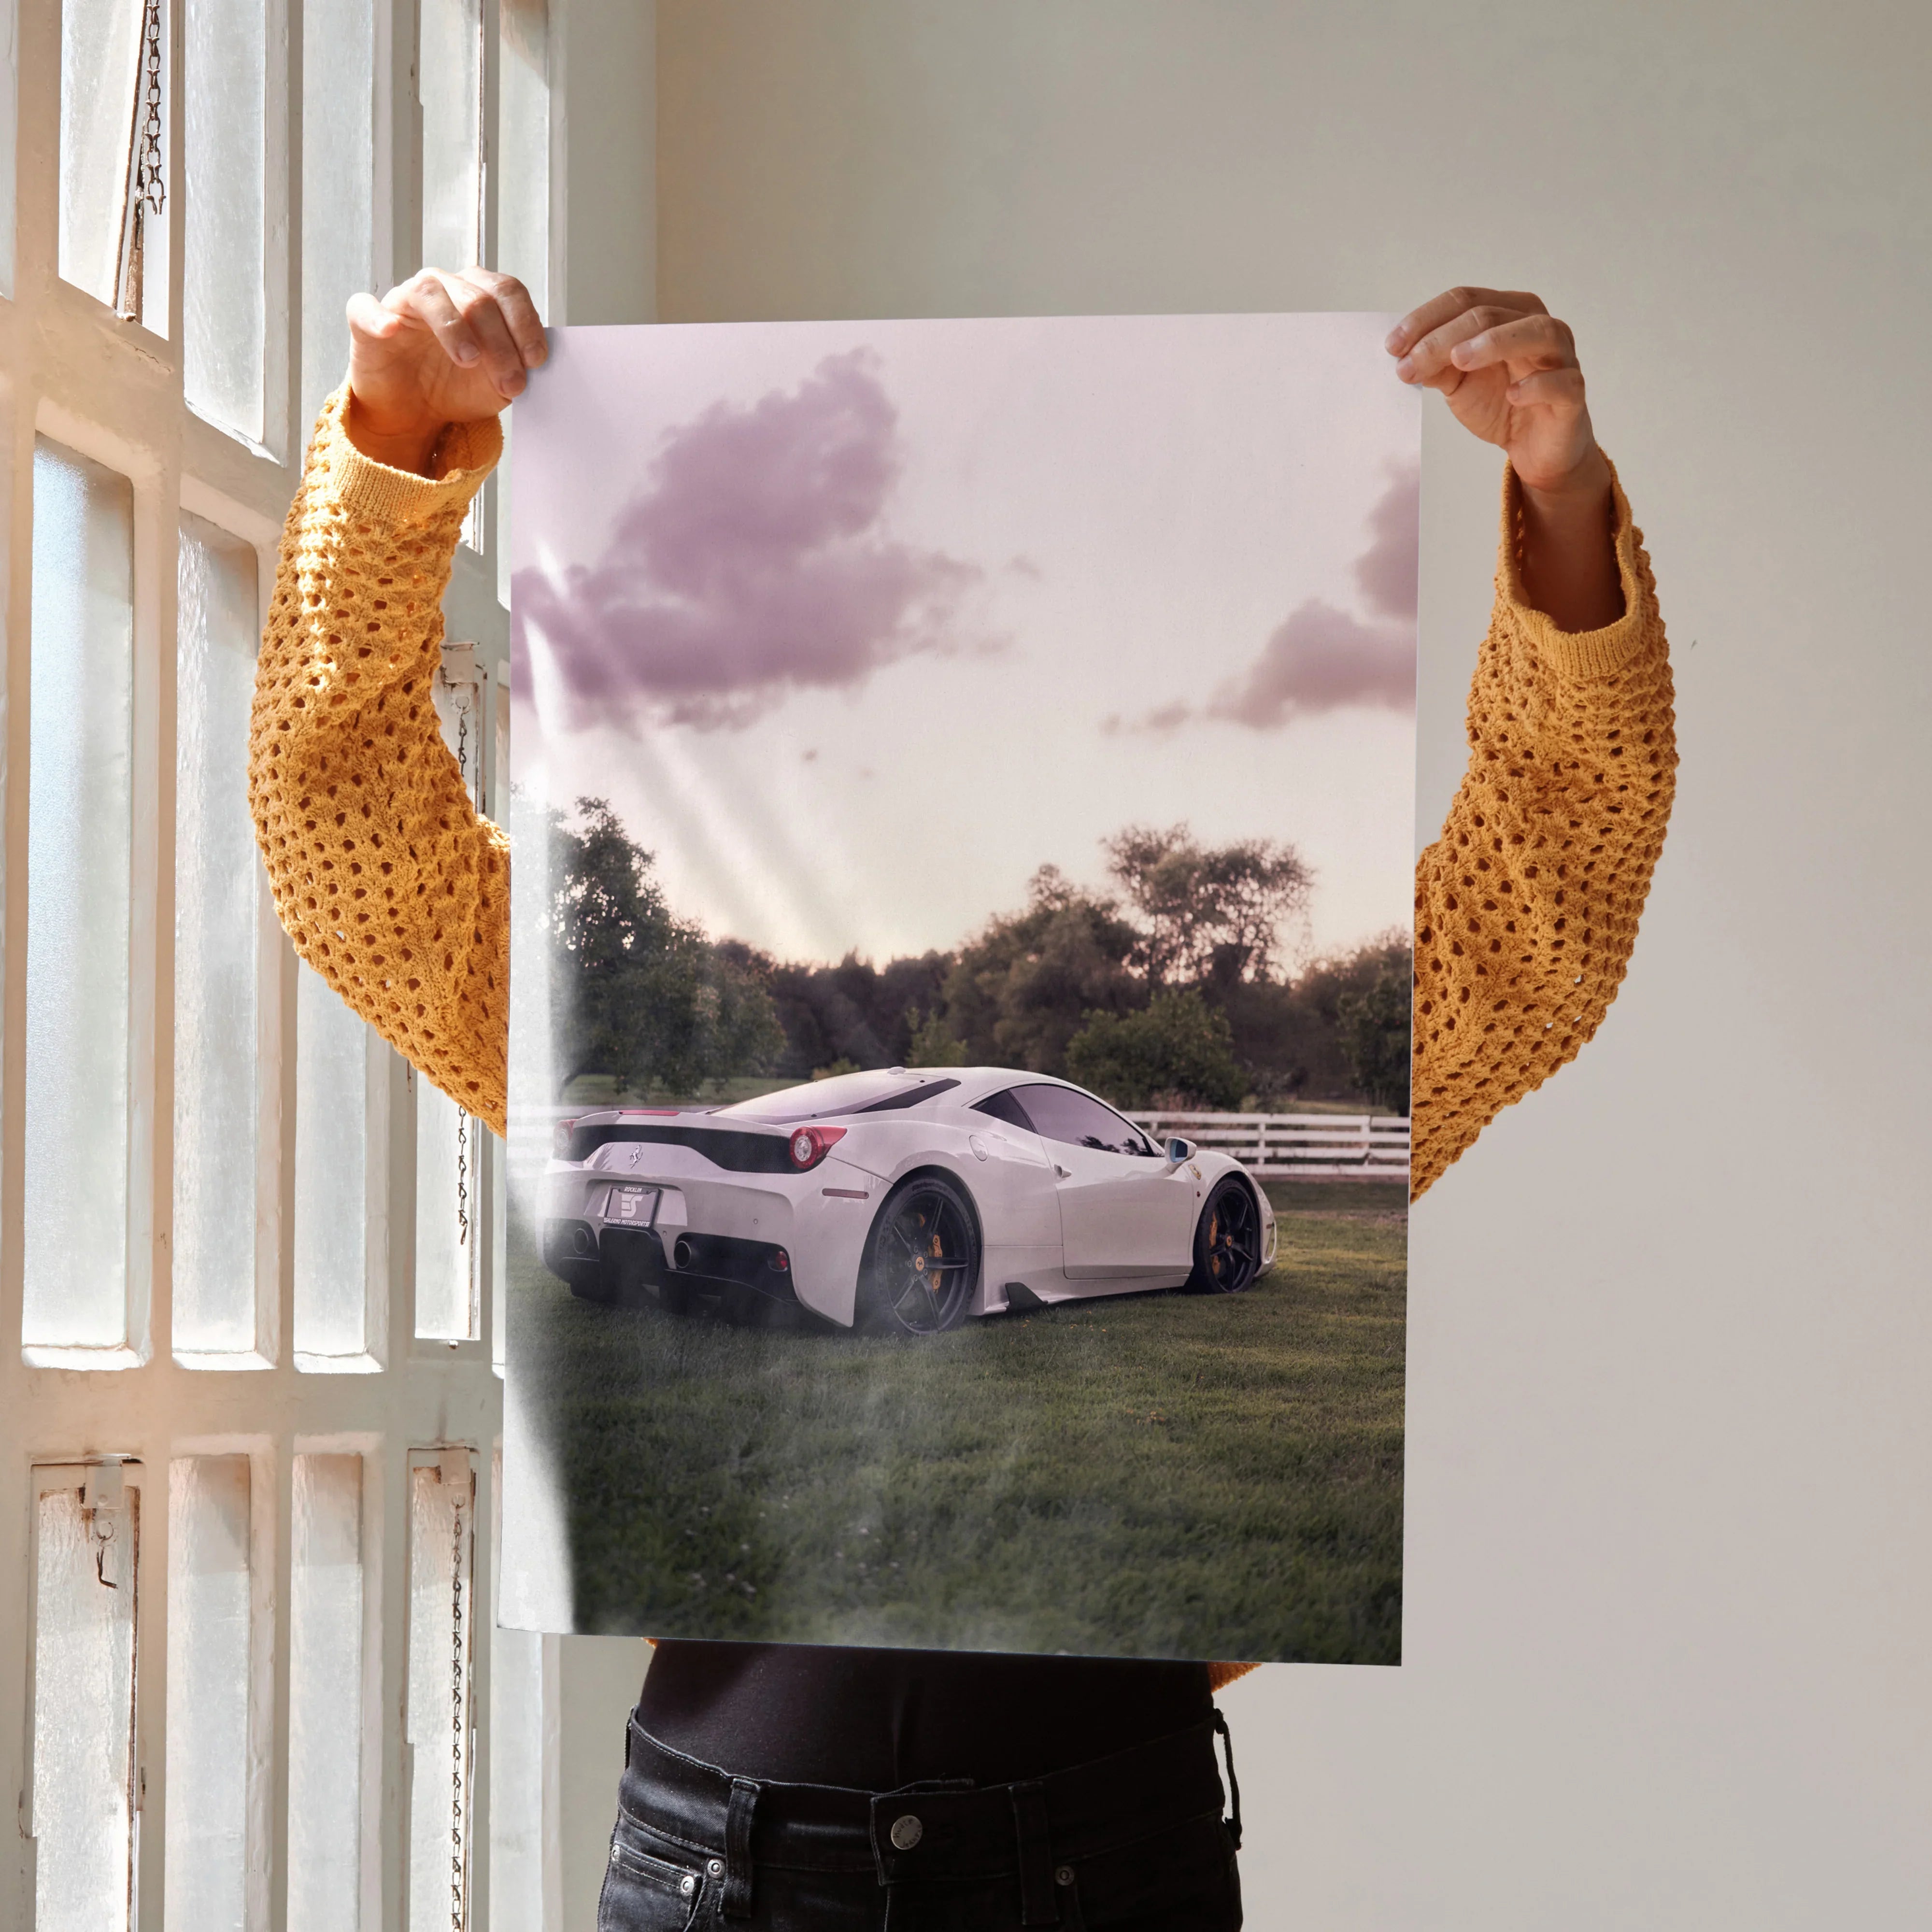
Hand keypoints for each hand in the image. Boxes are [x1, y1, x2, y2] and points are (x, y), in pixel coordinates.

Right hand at [344, 267, 546, 474]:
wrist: (414, 412)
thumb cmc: (457, 387)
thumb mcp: (498, 384)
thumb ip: (518, 367)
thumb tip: (535, 363)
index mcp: (478, 295)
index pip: (507, 291)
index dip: (525, 323)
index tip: (536, 360)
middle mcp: (443, 288)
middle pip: (477, 297)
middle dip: (500, 342)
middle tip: (511, 382)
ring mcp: (404, 301)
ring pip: (430, 293)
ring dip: (454, 327)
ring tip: (469, 360)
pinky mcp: (367, 320)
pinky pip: (366, 307)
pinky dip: (378, 317)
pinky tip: (391, 330)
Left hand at [1386, 287, 1605, 497]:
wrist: (1535, 448)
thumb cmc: (1501, 405)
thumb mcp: (1459, 384)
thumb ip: (1436, 366)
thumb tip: (1404, 356)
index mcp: (1509, 314)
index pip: (1466, 299)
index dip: (1427, 319)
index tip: (1393, 346)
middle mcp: (1538, 326)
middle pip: (1491, 314)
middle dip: (1443, 337)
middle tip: (1409, 364)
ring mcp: (1561, 357)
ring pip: (1536, 332)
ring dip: (1494, 342)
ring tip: (1458, 360)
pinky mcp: (1573, 392)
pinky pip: (1562, 381)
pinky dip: (1537, 385)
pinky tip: (1512, 395)